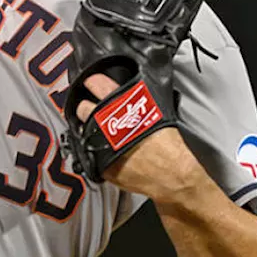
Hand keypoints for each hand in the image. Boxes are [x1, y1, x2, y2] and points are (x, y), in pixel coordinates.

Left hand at [75, 75, 201, 201]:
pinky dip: (97, 153)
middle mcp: (106, 122)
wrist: (173, 174)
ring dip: (90, 131)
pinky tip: (107, 152)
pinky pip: (91, 155)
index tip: (91, 83)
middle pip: (83, 108)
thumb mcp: (159, 110)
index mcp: (120, 104)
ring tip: (101, 133)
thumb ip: (141, 99)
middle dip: (88, 109)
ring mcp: (99, 145)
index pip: (96, 83)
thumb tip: (137, 93)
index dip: (93, 82)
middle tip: (96, 112)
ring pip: (83, 132)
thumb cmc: (171, 146)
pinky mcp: (99, 165)